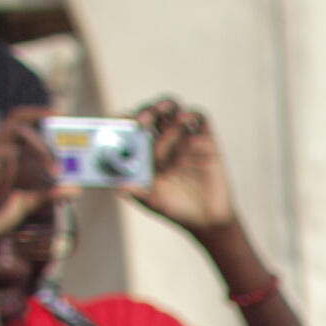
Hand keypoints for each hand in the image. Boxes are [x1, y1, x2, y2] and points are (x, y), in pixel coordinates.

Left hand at [129, 94, 245, 241]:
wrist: (207, 219)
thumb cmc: (175, 208)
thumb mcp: (151, 202)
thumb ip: (136, 192)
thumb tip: (119, 185)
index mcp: (144, 151)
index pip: (131, 127)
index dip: (123, 120)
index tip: (118, 124)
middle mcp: (162, 140)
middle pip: (151, 113)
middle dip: (144, 112)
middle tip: (140, 122)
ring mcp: (183, 138)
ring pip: (172, 109)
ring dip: (164, 106)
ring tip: (160, 113)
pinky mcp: (205, 139)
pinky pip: (199, 118)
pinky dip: (190, 115)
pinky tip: (184, 121)